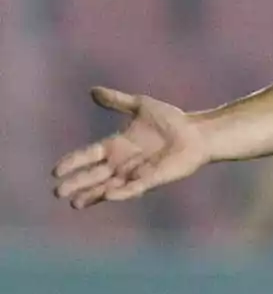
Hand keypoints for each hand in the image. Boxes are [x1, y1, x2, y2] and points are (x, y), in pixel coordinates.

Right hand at [52, 87, 210, 208]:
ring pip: (109, 187)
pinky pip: (134, 188)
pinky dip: (122, 192)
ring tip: (75, 203)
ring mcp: (136, 173)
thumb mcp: (141, 106)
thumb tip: (92, 90)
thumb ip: (117, 100)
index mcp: (116, 145)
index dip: (73, 162)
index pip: (88, 155)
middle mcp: (122, 162)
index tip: (55, 171)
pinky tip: (108, 196)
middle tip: (57, 192)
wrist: (197, 132)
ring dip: (93, 194)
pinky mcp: (152, 179)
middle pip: (94, 175)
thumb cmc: (171, 120)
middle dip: (77, 183)